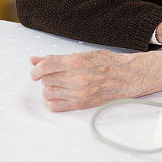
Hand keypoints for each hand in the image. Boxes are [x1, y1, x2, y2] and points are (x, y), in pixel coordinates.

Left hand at [29, 50, 143, 111]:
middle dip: (47, 77)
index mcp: (75, 62)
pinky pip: (54, 106)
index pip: (44, 67)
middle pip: (45, 80)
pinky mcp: (80, 104)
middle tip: (57, 75)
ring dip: (50, 89)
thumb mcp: (83, 54)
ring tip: (60, 84)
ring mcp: (77, 92)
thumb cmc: (108, 64)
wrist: (126, 77)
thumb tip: (35, 60)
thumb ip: (57, 58)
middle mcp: (75, 78)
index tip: (36, 72)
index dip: (36, 70)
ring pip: (47, 93)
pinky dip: (52, 101)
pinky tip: (60, 95)